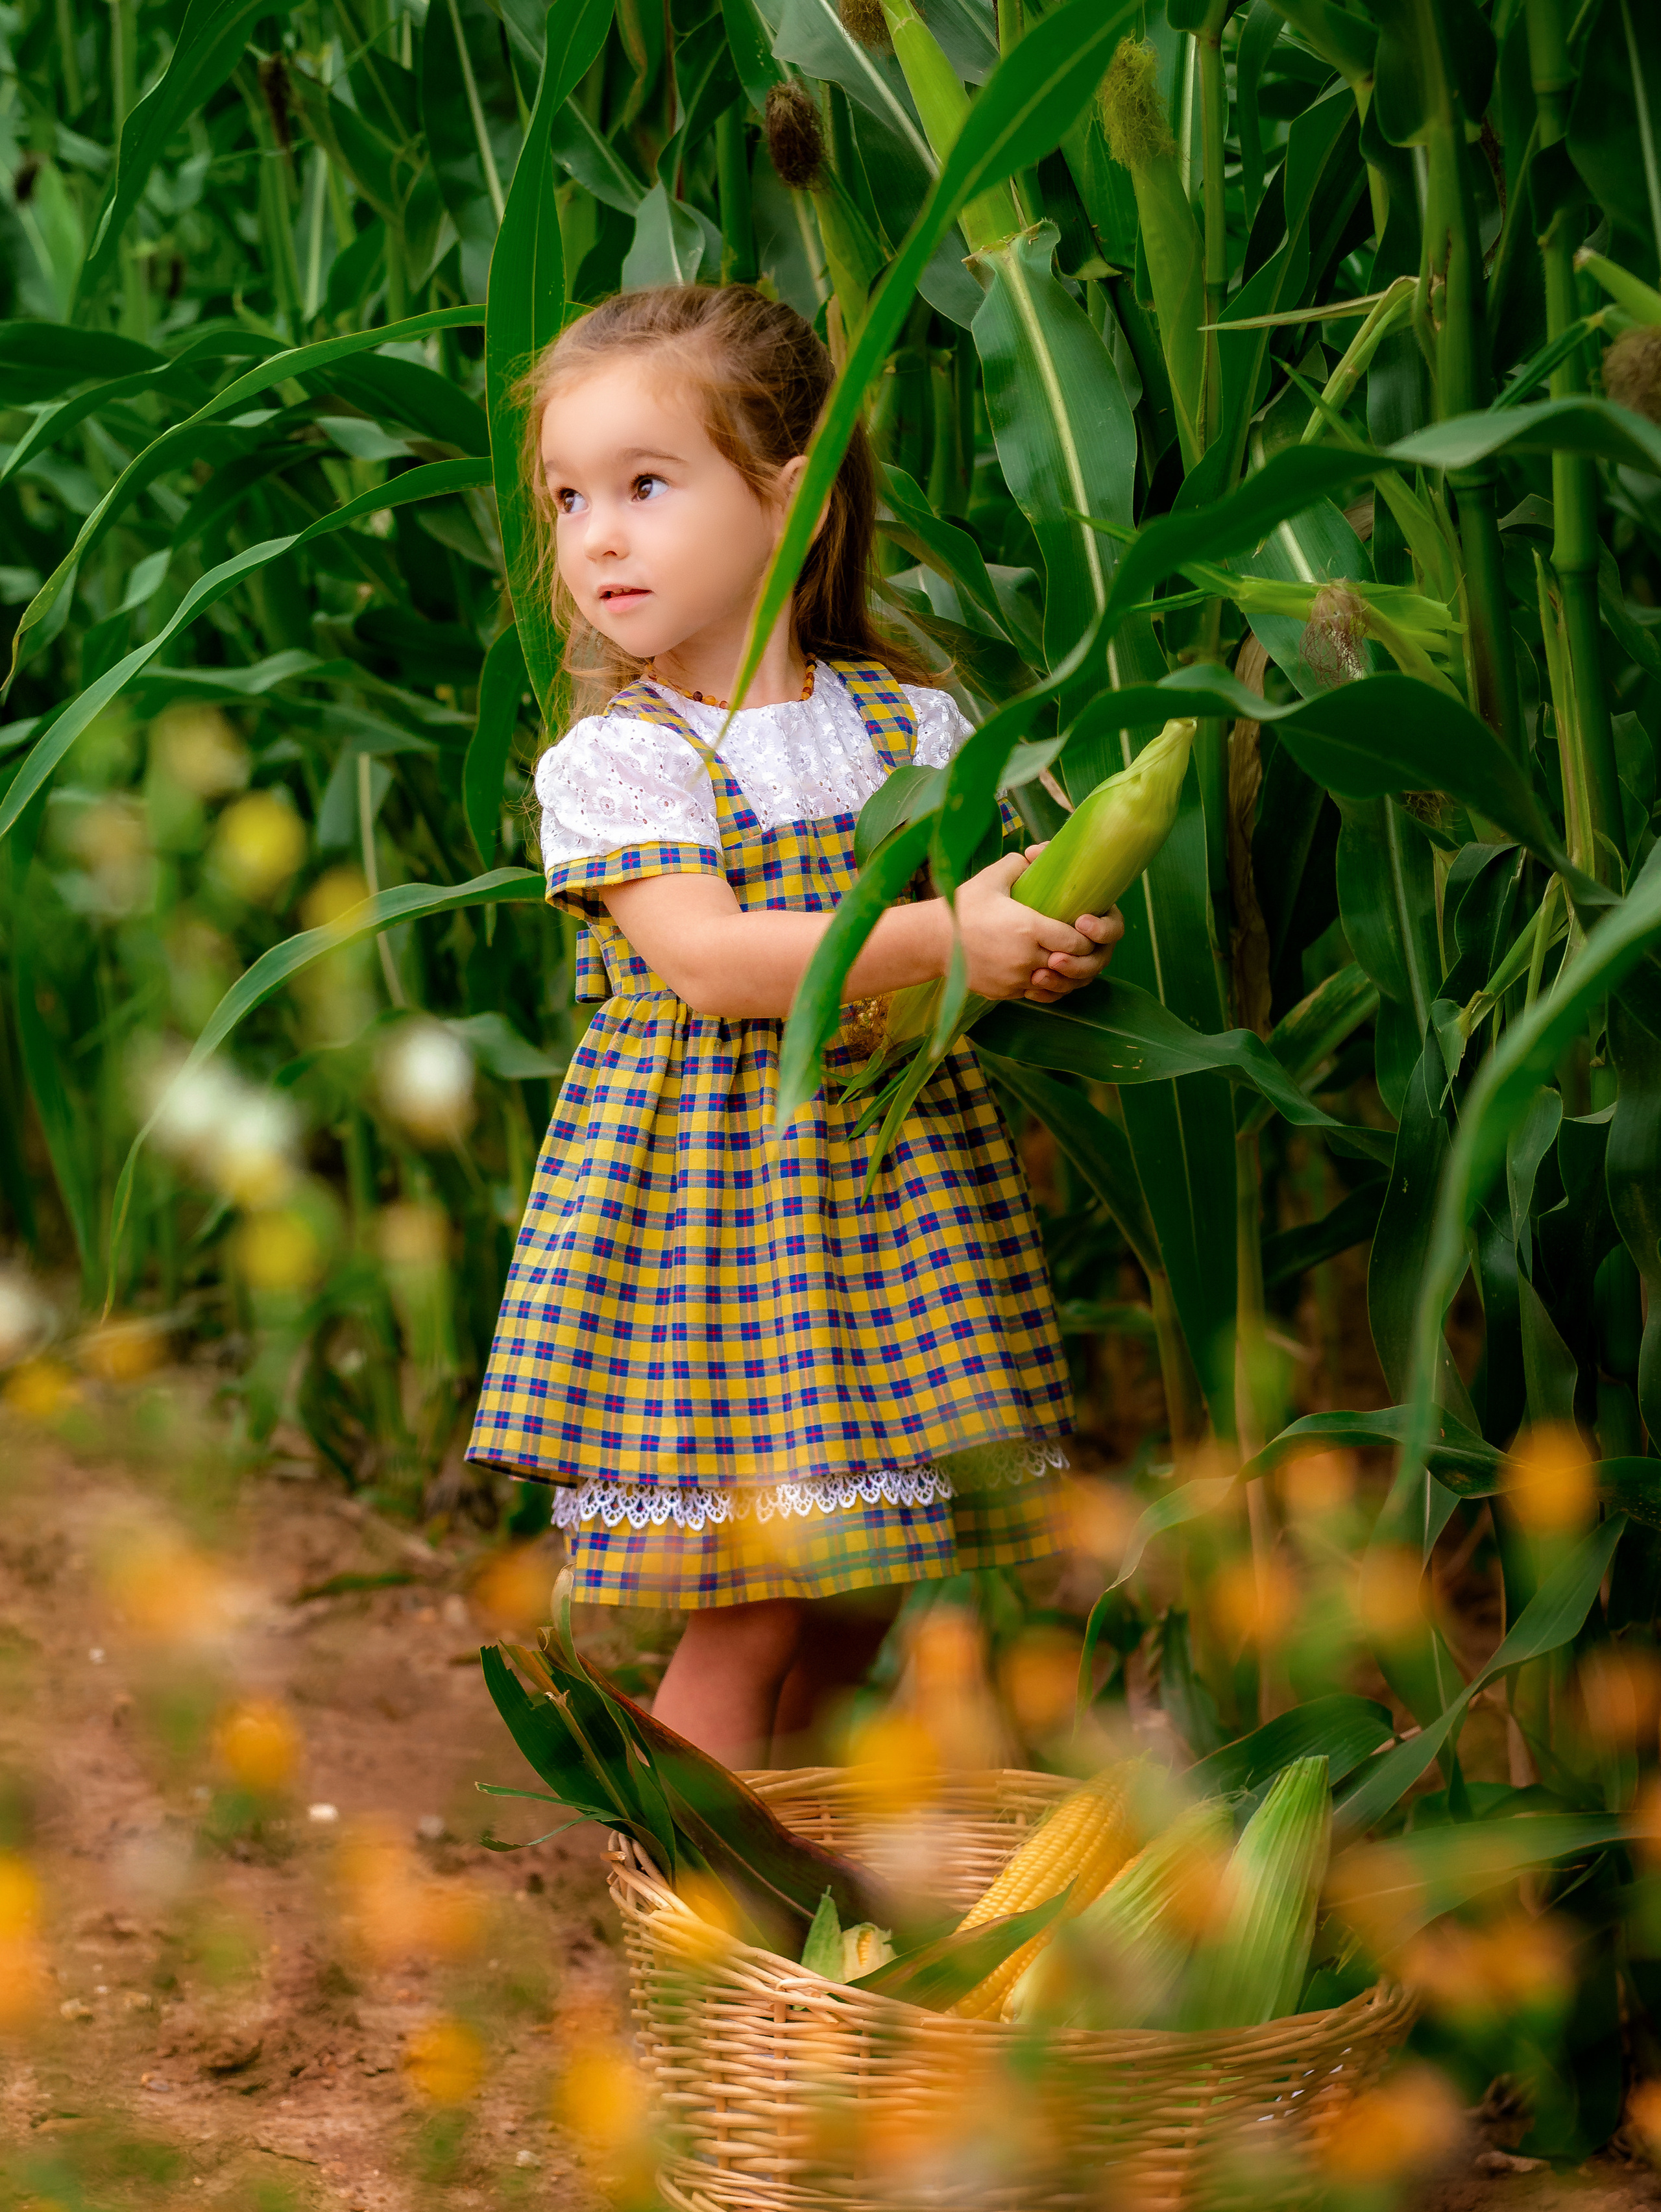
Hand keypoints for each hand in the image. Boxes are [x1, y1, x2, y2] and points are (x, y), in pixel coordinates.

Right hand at [953, 848, 1123, 1003]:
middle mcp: (1027, 959)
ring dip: (1065, 975)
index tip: (1084, 929)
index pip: (1077, 941)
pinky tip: (1044, 972)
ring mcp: (1016, 979)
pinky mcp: (1005, 993)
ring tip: (1066, 960)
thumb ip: (1020, 864)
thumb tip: (1040, 854)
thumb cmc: (963, 905)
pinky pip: (1036, 994)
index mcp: (1030, 928)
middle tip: (1082, 945)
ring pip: (1056, 984)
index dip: (1087, 937)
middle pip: (1071, 965)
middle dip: (1081, 956)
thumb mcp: (992, 877)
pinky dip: (1044, 985)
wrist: (932, 940)